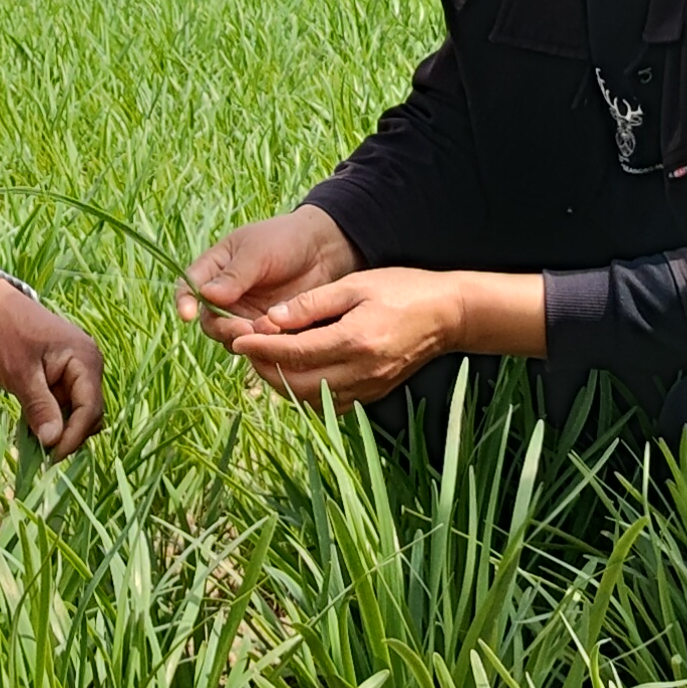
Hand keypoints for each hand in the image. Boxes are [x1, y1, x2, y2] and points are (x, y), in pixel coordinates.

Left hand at [0, 280, 107, 454]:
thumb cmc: (5, 334)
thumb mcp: (20, 374)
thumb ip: (40, 407)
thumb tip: (53, 442)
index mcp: (85, 359)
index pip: (90, 408)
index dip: (73, 436)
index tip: (51, 456)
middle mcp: (89, 365)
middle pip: (89, 414)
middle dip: (68, 435)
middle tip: (40, 453)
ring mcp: (78, 370)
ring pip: (78, 412)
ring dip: (59, 428)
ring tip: (33, 440)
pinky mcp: (65, 375)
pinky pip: (66, 404)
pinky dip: (52, 418)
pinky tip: (33, 426)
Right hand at [176, 206, 355, 329]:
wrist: (322, 250)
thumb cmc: (285, 240)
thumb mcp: (257, 252)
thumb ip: (234, 276)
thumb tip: (205, 296)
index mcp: (214, 269)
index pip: (189, 288)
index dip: (184, 302)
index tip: (188, 314)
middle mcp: (225, 296)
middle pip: (210, 321)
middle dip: (222, 328)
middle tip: (242, 329)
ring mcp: (245, 314)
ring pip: (232, 338)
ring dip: (246, 339)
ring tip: (269, 328)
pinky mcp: (266, 329)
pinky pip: (257, 345)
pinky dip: (264, 345)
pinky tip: (280, 335)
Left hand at [216, 264, 537, 407]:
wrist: (447, 315)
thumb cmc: (403, 290)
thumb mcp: (355, 284)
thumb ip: (312, 303)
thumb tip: (271, 320)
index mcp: (355, 340)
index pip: (294, 353)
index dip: (261, 349)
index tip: (238, 340)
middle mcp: (361, 372)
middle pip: (296, 383)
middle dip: (264, 369)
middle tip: (246, 348)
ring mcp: (368, 388)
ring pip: (309, 399)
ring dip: (281, 383)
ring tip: (265, 359)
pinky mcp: (372, 394)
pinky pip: (328, 403)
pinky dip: (304, 392)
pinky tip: (294, 371)